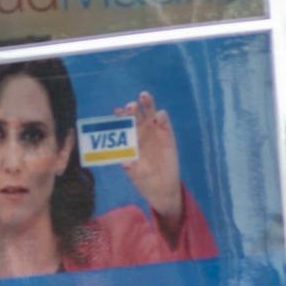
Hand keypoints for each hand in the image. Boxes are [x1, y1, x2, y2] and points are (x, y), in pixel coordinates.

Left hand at [115, 91, 183, 232]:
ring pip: (151, 114)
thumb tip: (125, 163)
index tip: (117, 112)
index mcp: (130, 140)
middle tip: (129, 106)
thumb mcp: (135, 175)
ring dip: (148, 104)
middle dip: (132, 109)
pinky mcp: (168, 137)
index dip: (121, 117)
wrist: (161, 189)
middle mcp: (142, 133)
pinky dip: (162, 118)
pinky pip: (165, 125)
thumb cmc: (145, 181)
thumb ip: (130, 168)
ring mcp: (155, 133)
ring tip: (144, 96)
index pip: (125, 124)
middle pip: (137, 116)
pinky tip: (158, 116)